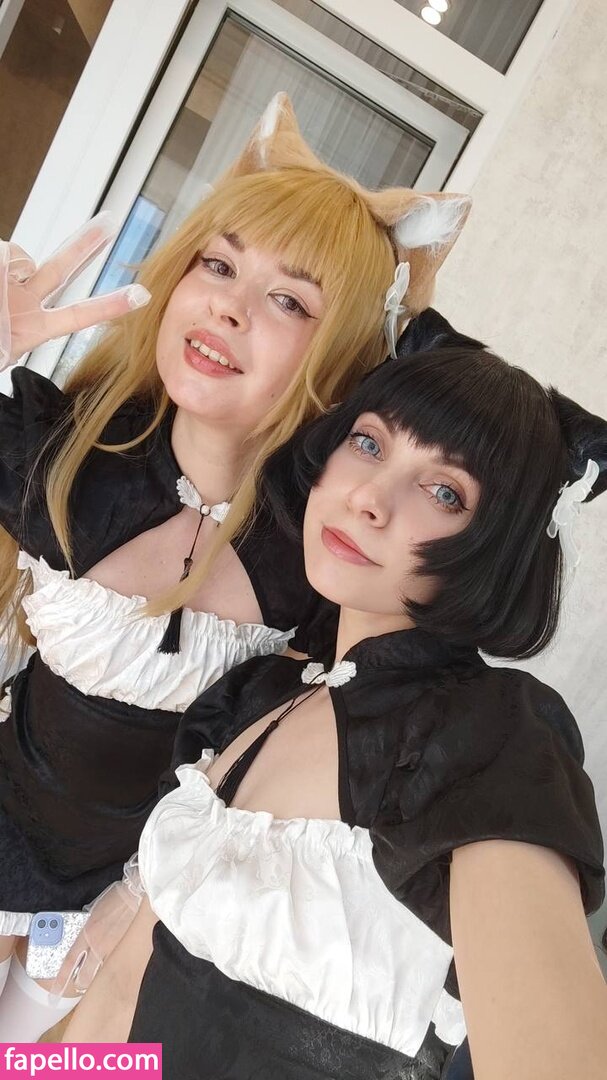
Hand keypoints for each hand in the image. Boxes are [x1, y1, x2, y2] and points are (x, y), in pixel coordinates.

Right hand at [0, 212, 150, 368]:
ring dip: (10, 265)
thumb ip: (13, 323)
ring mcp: (5, 280)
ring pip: (20, 255)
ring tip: (1, 302)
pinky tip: (1, 273)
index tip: (144, 296)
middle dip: (86, 243)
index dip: (110, 306)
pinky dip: (4, 262)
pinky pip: (5, 252)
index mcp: (32, 329)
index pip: (78, 315)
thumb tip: (16, 266)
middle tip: (113, 220)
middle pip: (61, 267)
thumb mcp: (2, 348)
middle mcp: (21, 300)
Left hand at [49, 879, 141, 999]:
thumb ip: (88, 924)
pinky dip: (110, 969)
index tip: (55, 991)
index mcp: (86, 933)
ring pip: (99, 973)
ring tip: (92, 982)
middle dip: (79, 983)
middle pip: (84, 974)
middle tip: (76, 986)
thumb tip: (85, 931)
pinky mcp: (125, 950)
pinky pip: (114, 965)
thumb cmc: (117, 898)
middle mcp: (96, 944)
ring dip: (95, 978)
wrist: (136, 895)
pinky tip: (111, 970)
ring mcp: (112, 949)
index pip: (69, 961)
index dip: (61, 978)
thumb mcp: (95, 909)